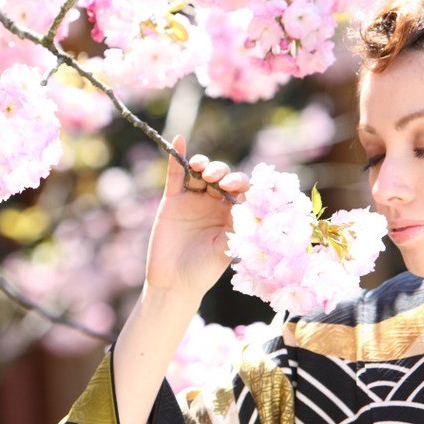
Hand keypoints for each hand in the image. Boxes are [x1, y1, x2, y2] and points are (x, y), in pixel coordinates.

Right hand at [144, 135, 248, 299]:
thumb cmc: (204, 271)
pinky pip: (175, 175)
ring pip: (199, 173)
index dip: (239, 183)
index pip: (241, 190)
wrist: (173, 283)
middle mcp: (214, 205)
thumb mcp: (225, 250)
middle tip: (217, 180)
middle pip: (221, 177)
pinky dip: (176, 158)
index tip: (233, 187)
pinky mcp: (173, 201)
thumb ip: (236, 227)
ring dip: (203, 164)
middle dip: (221, 172)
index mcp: (231, 214)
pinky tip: (180, 140)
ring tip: (201, 169)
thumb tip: (250, 207)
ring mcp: (193, 201)